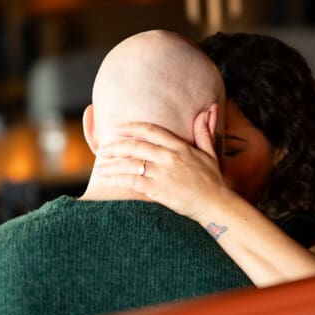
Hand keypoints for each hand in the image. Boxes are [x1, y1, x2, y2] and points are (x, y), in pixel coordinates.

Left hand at [94, 115, 228, 223]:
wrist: (214, 204)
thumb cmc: (212, 180)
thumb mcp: (210, 152)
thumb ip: (204, 131)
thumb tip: (208, 110)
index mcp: (179, 146)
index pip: (151, 130)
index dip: (131, 127)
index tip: (118, 129)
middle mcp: (169, 157)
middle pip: (135, 146)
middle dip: (115, 146)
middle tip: (102, 149)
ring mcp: (163, 173)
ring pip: (130, 163)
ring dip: (112, 164)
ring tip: (99, 167)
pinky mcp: (158, 190)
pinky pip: (133, 181)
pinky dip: (118, 179)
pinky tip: (109, 179)